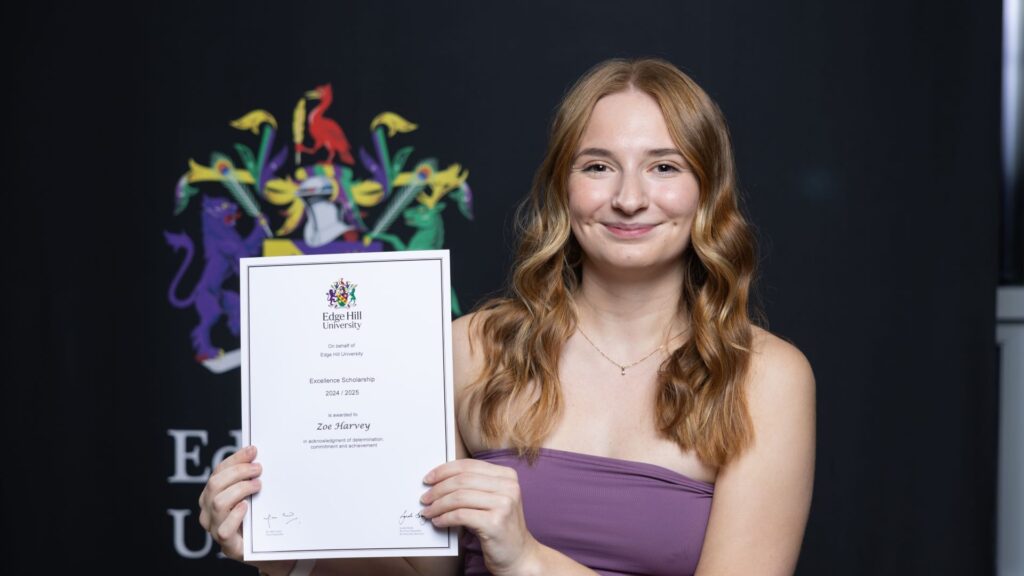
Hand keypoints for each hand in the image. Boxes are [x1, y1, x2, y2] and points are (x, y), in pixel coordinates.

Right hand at [198, 444, 261, 559]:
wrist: (261, 547)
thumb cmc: (254, 516)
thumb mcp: (251, 493)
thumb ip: (249, 476)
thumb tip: (254, 453)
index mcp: (212, 494)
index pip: (218, 471)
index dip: (235, 459)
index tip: (253, 450)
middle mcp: (208, 510)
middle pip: (215, 484)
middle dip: (238, 472)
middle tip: (259, 469)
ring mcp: (214, 527)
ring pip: (217, 503)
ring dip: (240, 490)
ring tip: (257, 486)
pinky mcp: (226, 544)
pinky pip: (223, 529)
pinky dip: (235, 516)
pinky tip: (246, 507)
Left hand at [420, 459, 538, 575]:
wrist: (518, 555)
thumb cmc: (499, 526)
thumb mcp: (491, 500)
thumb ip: (473, 486)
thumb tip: (438, 481)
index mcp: (507, 475)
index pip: (469, 465)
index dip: (444, 470)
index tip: (428, 479)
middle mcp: (509, 487)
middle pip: (462, 480)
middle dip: (438, 489)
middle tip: (424, 498)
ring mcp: (504, 504)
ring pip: (459, 497)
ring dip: (438, 505)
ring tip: (428, 512)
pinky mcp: (495, 523)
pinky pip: (461, 515)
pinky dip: (445, 518)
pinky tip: (438, 522)